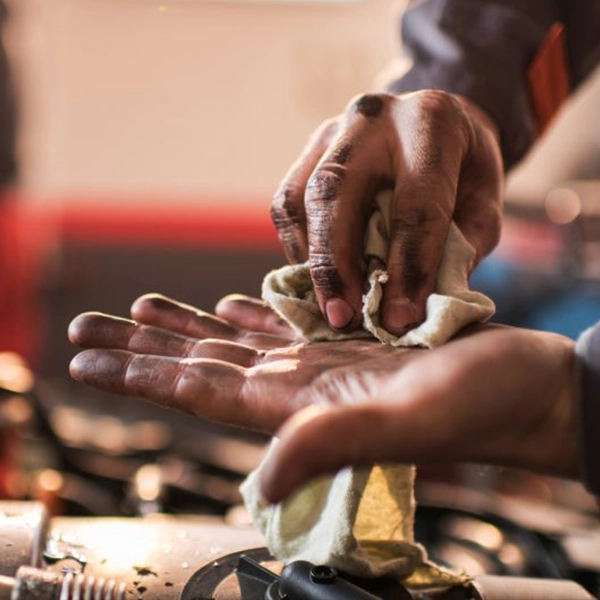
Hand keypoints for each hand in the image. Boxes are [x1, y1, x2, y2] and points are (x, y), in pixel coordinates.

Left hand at [69, 294, 576, 502]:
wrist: (520, 391)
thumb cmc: (481, 404)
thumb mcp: (411, 422)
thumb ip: (332, 445)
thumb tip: (261, 481)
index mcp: (300, 408)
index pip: (199, 393)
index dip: (140, 378)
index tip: (86, 362)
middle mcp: (298, 391)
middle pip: (199, 368)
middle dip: (139, 351)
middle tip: (83, 331)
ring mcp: (319, 369)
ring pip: (231, 347)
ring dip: (181, 331)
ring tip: (137, 311)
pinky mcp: (344, 349)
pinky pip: (279, 332)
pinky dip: (243, 320)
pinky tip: (222, 309)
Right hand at [271, 90, 502, 334]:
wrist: (436, 121)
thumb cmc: (463, 171)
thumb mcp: (484, 206)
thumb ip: (458, 251)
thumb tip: (412, 308)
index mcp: (431, 124)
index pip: (416, 205)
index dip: (408, 268)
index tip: (399, 321)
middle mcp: (373, 118)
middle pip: (335, 192)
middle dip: (335, 265)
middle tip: (342, 319)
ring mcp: (332, 131)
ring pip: (300, 199)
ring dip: (310, 262)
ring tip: (328, 306)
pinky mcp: (309, 151)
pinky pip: (287, 204)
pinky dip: (298, 248)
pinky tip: (315, 277)